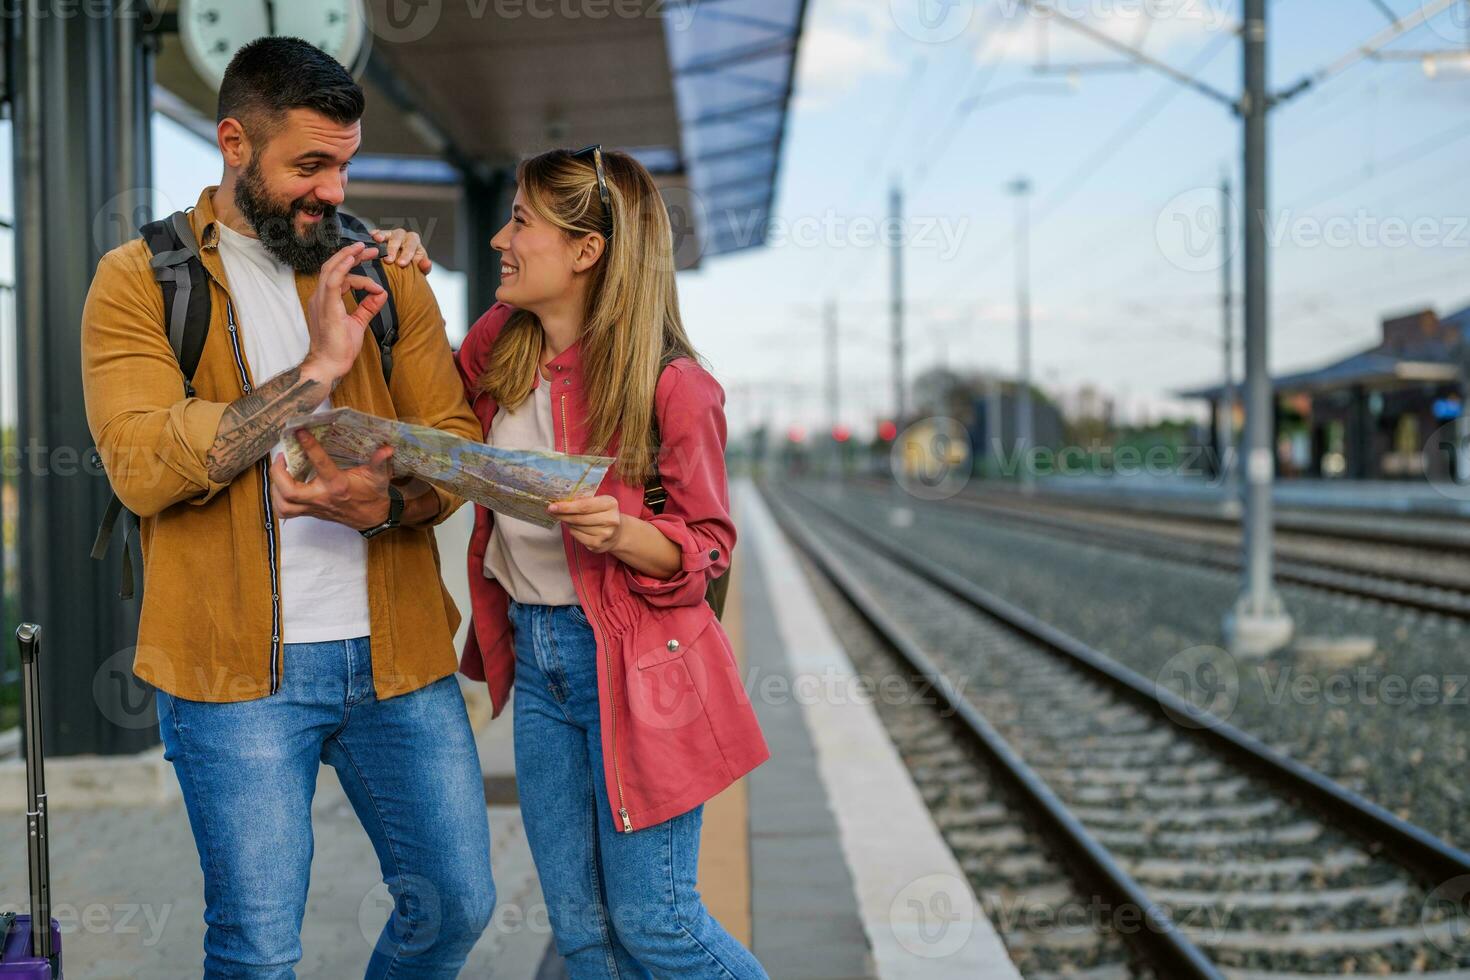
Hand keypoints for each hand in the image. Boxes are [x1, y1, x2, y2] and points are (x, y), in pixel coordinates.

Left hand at [269, 430, 394, 529]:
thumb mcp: (378, 476)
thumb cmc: (373, 494)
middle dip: (278, 473)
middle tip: (281, 457)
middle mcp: (322, 497)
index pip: (320, 464)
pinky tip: (281, 487)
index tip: (299, 431)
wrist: (373, 518)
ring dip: (275, 487)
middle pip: (290, 491)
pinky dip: (278, 500)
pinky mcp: (310, 512)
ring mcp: (314, 507)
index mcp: (338, 485)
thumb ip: (379, 461)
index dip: (309, 446)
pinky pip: (286, 512)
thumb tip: (387, 448)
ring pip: (284, 505)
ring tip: (279, 471)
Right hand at [303, 243, 386, 382]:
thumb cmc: (339, 347)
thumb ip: (368, 307)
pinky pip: (332, 281)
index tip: (377, 285)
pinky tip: (352, 259)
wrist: (329, 365)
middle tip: (368, 249)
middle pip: (333, 267)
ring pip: (331, 269)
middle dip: (350, 255)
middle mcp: (320, 297)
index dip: (358, 274)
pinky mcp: (325, 306)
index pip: (340, 277)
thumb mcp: (358, 323)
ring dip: (347, 257)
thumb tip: (382, 293)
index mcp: (326, 300)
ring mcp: (320, 300)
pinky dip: (342, 267)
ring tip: (362, 249)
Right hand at [371, 227, 432, 272]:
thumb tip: (426, 264)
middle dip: (393, 249)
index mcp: (414, 242)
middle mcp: (403, 236)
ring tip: (377, 240)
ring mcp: (391, 235)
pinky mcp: (381, 236)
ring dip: (382, 236)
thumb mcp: (420, 269)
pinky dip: (375, 233)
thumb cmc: (412, 266)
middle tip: (389, 260)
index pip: (412, 244)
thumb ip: (424, 267)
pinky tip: (371, 236)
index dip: (407, 253)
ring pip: (388, 233)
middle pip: (398, 238)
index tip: (401, 263)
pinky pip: (378, 233)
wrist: (402, 266)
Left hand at [547, 495, 622, 552]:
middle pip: (579, 518)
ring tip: (566, 518)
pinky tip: (574, 527)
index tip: (553, 506)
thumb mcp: (599, 502)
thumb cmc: (603, 514)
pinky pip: (578, 536)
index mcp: (610, 504)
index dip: (566, 507)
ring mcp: (605, 534)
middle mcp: (610, 520)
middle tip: (552, 511)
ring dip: (567, 522)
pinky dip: (573, 531)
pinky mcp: (598, 544)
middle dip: (563, 514)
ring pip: (577, 527)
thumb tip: (560, 502)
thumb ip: (584, 500)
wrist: (617, 533)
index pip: (584, 506)